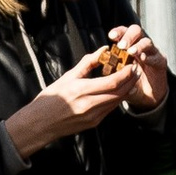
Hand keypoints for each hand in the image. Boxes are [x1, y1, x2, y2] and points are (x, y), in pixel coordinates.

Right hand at [8, 50, 148, 156]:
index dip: (125, 74)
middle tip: (135, 70)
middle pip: (119, 93)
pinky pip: (110, 109)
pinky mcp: (94, 123)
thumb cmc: (50, 98)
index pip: (112, 82)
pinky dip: (116, 99)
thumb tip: (103, 50)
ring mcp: (93, 116)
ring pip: (117, 102)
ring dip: (126, 90)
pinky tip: (117, 91)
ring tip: (129, 78)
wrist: (40, 124)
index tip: (131, 65)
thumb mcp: (67, 77)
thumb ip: (87, 63)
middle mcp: (90, 105)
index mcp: (81, 90)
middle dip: (130, 81)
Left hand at [106, 25, 170, 110]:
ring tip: (131, 51)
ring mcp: (152, 52)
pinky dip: (150, 57)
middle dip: (129, 36)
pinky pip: (156, 57)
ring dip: (139, 46)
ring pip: (147, 42)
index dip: (118, 32)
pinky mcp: (161, 62)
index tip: (111, 37)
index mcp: (129, 44)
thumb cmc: (130, 82)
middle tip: (121, 45)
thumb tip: (100, 65)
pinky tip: (143, 59)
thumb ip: (112, 69)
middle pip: (137, 31)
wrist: (148, 95)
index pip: (124, 31)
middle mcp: (141, 45)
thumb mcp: (119, 75)